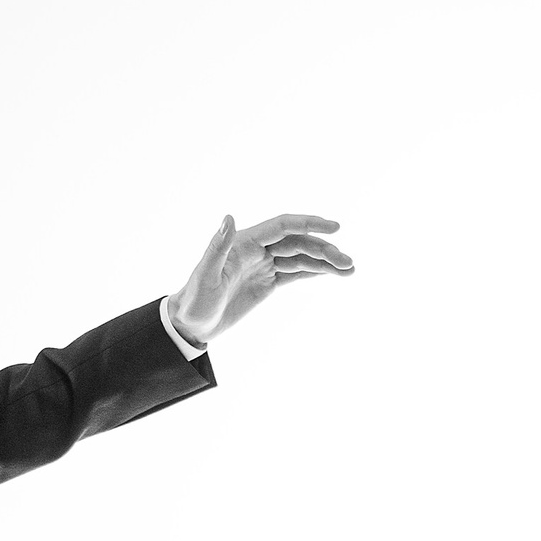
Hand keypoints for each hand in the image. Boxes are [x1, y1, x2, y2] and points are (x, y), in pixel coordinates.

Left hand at [167, 212, 352, 346]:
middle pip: (299, 243)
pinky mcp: (268, 282)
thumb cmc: (194, 299)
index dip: (310, 224)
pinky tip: (334, 273)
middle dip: (325, 250)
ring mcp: (265, 265)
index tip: (335, 227)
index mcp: (245, 242)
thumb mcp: (205, 275)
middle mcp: (258, 249)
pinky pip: (296, 272)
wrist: (190, 323)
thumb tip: (228, 216)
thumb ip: (218, 247)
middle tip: (348, 263)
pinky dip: (315, 271)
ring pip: (302, 258)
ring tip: (349, 270)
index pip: (284, 226)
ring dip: (326, 262)